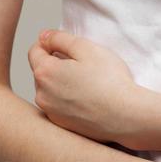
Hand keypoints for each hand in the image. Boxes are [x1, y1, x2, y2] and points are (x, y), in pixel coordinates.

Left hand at [28, 29, 147, 145]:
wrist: (126, 116)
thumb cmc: (110, 81)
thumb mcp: (86, 48)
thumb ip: (60, 38)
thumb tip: (43, 36)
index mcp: (45, 73)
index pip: (34, 51)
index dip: (50, 43)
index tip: (68, 47)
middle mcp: (41, 95)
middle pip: (42, 71)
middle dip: (57, 64)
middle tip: (84, 65)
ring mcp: (50, 113)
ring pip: (49, 89)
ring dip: (61, 83)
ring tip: (87, 84)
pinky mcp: (61, 125)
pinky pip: (58, 106)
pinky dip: (67, 100)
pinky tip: (88, 99)